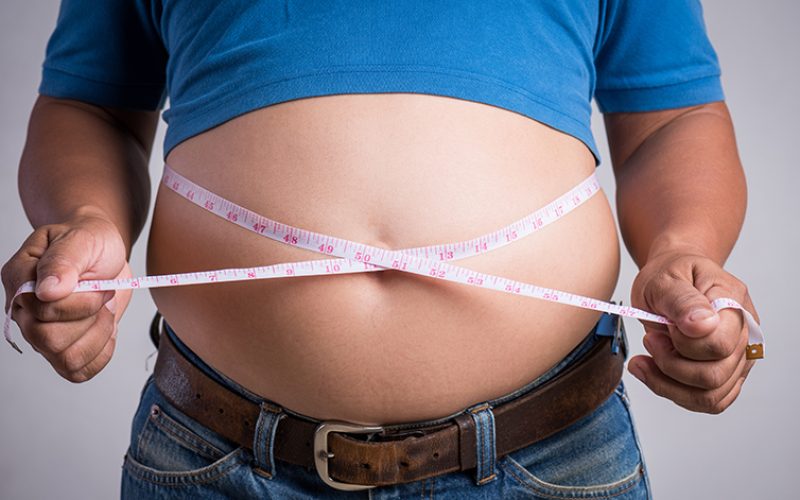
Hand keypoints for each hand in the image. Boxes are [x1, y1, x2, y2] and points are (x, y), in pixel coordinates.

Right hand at [2, 209, 131, 381]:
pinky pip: (78, 371)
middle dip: (89, 318)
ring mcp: (40, 334)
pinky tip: (106, 329)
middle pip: (48, 340)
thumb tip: (47, 291)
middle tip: (103, 295)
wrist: (103, 251)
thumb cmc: (89, 241)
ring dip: (98, 335)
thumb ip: (64, 260)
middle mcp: (24, 312)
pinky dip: (102, 353)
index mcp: (19, 279)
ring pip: (64, 359)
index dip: (78, 303)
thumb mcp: (82, 238)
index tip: (96, 283)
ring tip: (103, 310)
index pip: (39, 310)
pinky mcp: (62, 349)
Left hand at [628, 248, 757, 413]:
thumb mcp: (665, 279)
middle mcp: (745, 334)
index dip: (683, 343)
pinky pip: (705, 401)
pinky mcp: (726, 375)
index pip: (719, 344)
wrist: (673, 279)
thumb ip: (682, 301)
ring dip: (667, 383)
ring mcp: (738, 358)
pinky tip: (652, 371)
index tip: (662, 326)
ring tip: (647, 357)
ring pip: (710, 397)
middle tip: (650, 339)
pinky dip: (673, 391)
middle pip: (714, 377)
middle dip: (670, 364)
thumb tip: (703, 324)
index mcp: (734, 303)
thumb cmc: (671, 276)